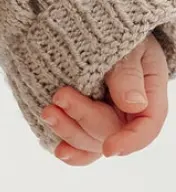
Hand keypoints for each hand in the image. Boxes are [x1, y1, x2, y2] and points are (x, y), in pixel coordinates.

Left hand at [41, 34, 168, 164]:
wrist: (99, 35)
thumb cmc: (120, 37)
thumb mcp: (130, 46)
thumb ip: (129, 74)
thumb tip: (135, 104)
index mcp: (149, 96)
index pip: (147, 127)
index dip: (131, 141)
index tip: (109, 148)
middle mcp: (129, 117)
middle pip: (110, 133)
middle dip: (83, 118)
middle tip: (60, 97)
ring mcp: (108, 125)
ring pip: (91, 143)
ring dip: (68, 131)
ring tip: (48, 111)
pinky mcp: (89, 130)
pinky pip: (82, 151)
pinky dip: (70, 151)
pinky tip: (58, 149)